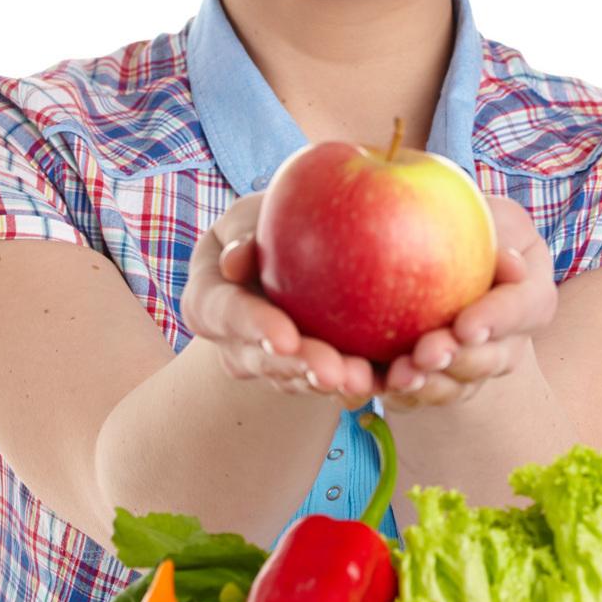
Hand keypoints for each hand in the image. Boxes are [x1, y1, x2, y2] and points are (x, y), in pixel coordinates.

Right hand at [180, 195, 376, 401]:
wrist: (288, 254)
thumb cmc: (263, 222)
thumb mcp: (249, 216)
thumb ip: (244, 231)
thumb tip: (236, 261)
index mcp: (209, 303)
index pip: (226, 315)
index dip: (254, 327)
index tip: (285, 337)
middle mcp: (235, 344)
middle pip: (265, 361)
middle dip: (301, 368)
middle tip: (334, 373)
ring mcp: (271, 364)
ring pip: (300, 381)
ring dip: (334, 385)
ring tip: (365, 381)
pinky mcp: (309, 373)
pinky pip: (332, 384)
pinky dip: (360, 381)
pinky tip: (392, 380)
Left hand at [379, 196, 558, 408]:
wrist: (437, 252)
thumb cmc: (472, 224)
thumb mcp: (494, 215)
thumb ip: (502, 231)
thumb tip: (509, 262)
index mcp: (530, 298)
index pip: (522, 309)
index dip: (497, 320)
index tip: (466, 326)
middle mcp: (506, 342)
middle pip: (489, 360)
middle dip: (458, 360)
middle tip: (427, 354)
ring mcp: (471, 368)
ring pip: (456, 386)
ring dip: (427, 385)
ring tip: (398, 377)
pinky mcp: (433, 381)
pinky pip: (418, 397)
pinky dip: (395, 393)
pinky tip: (369, 383)